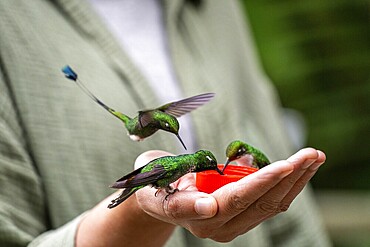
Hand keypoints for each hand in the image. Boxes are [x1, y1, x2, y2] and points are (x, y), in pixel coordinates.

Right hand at [135, 148, 325, 241]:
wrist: (158, 200)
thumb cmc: (154, 185)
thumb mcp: (158, 186)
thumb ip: (182, 200)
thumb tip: (210, 206)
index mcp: (198, 217)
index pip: (236, 198)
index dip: (260, 182)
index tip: (284, 165)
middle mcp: (219, 226)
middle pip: (261, 203)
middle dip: (288, 176)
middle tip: (311, 153)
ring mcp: (233, 225)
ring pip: (272, 205)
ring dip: (296, 180)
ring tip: (314, 157)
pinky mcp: (242, 219)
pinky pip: (270, 204)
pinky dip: (288, 185)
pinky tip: (301, 168)